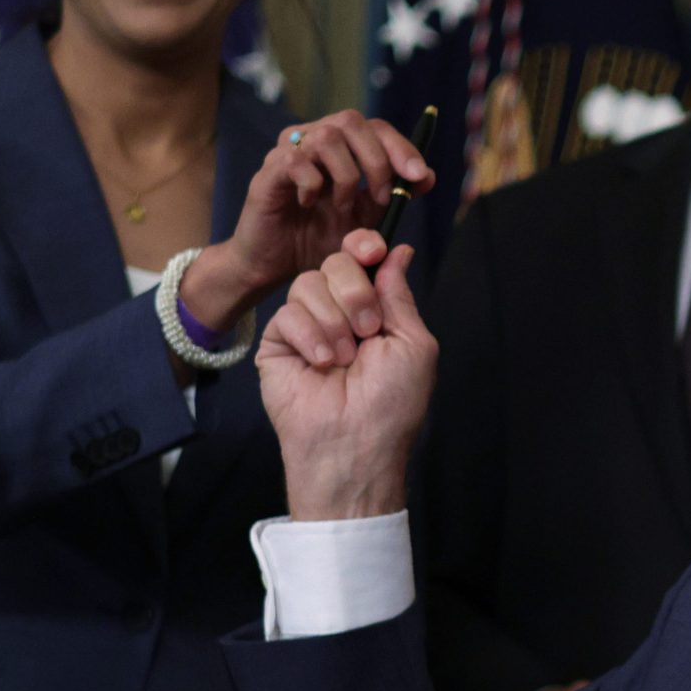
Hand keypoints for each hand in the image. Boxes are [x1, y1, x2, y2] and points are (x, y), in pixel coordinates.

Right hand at [182, 110, 433, 325]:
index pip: (375, 127)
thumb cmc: (316, 239)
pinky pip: (296, 161)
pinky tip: (309, 206)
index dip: (401, 147)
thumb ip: (392, 198)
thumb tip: (428, 177)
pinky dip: (313, 185)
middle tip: (381, 198)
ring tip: (342, 208)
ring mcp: (288, 151)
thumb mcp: (365, 222)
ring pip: (327, 137)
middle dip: (377, 159)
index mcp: (340, 146)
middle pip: (351, 121)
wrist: (274, 266)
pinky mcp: (268, 171)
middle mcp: (313, 139)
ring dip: (346, 176)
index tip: (419, 176)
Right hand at [258, 230, 435, 520]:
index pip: (360, 257)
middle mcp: (337, 312)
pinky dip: (309, 336)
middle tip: (367, 331)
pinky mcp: (277, 344)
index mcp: (371, 308)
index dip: (363, 246)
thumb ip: (399, 294)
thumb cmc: (391, 403)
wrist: (355, 444)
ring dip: (334, 321)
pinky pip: (286, 313)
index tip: (372, 252)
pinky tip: (321, 364)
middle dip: (355, 292)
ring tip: (344, 360)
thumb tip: (399, 250)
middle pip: (335, 261)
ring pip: (308, 283)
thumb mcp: (413, 343)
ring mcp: (305, 326)